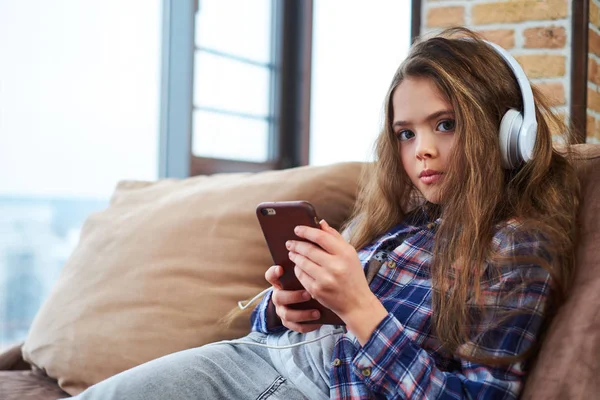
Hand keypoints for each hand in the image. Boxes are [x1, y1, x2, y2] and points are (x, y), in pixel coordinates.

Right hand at [264, 265, 322, 332]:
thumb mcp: (301, 278)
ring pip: (287, 314)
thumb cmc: (303, 285)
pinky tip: (318, 322)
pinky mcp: (288, 322)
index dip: (274, 273)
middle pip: (279, 297)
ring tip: (317, 313)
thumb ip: (303, 272)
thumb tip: (315, 264)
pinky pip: (296, 326)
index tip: (281, 269)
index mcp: (279, 283)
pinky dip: (307, 325)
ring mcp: (281, 310)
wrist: (303, 303)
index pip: (271, 276)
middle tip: (308, 295)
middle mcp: (278, 296)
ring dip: (302, 314)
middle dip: (293, 296)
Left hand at [288, 220, 388, 344]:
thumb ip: (335, 237)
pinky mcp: (317, 290)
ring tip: (292, 253)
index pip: (321, 237)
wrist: (357, 303)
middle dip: (296, 245)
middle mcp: (335, 266)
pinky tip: (298, 266)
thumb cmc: (353, 276)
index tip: (297, 229)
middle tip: (290, 243)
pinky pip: (301, 275)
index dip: (306, 231)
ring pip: (302, 262)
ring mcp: (325, 279)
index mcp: (345, 254)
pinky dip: (298, 269)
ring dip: (295, 256)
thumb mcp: (350, 254)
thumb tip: (321, 223)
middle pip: (308, 249)